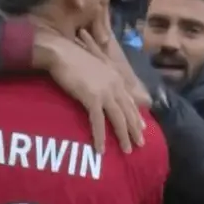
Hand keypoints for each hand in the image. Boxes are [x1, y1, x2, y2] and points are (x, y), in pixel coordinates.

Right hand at [40, 31, 144, 154]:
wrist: (62, 52)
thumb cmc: (74, 57)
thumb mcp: (96, 66)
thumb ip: (104, 78)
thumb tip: (105, 90)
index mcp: (116, 78)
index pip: (130, 100)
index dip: (136, 114)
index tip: (141, 126)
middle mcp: (115, 85)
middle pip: (128, 112)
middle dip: (135, 129)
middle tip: (141, 144)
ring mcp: (105, 92)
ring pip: (119, 119)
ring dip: (123, 137)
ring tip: (127, 151)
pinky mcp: (92, 99)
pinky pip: (98, 122)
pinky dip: (100, 137)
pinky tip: (101, 149)